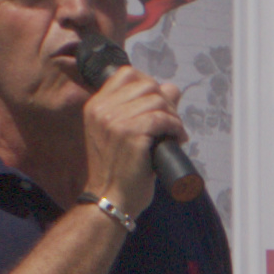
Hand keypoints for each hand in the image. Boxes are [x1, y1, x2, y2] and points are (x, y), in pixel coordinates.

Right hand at [81, 60, 190, 206]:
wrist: (109, 199)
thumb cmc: (117, 171)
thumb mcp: (121, 134)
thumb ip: (140, 109)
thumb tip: (171, 88)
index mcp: (96, 106)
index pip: (127, 74)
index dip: (150, 85)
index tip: (159, 105)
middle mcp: (102, 109)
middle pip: (147, 84)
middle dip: (165, 102)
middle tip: (170, 123)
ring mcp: (115, 120)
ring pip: (158, 100)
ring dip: (173, 117)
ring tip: (174, 133)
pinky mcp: (131, 133)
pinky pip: (163, 118)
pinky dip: (175, 127)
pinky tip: (177, 139)